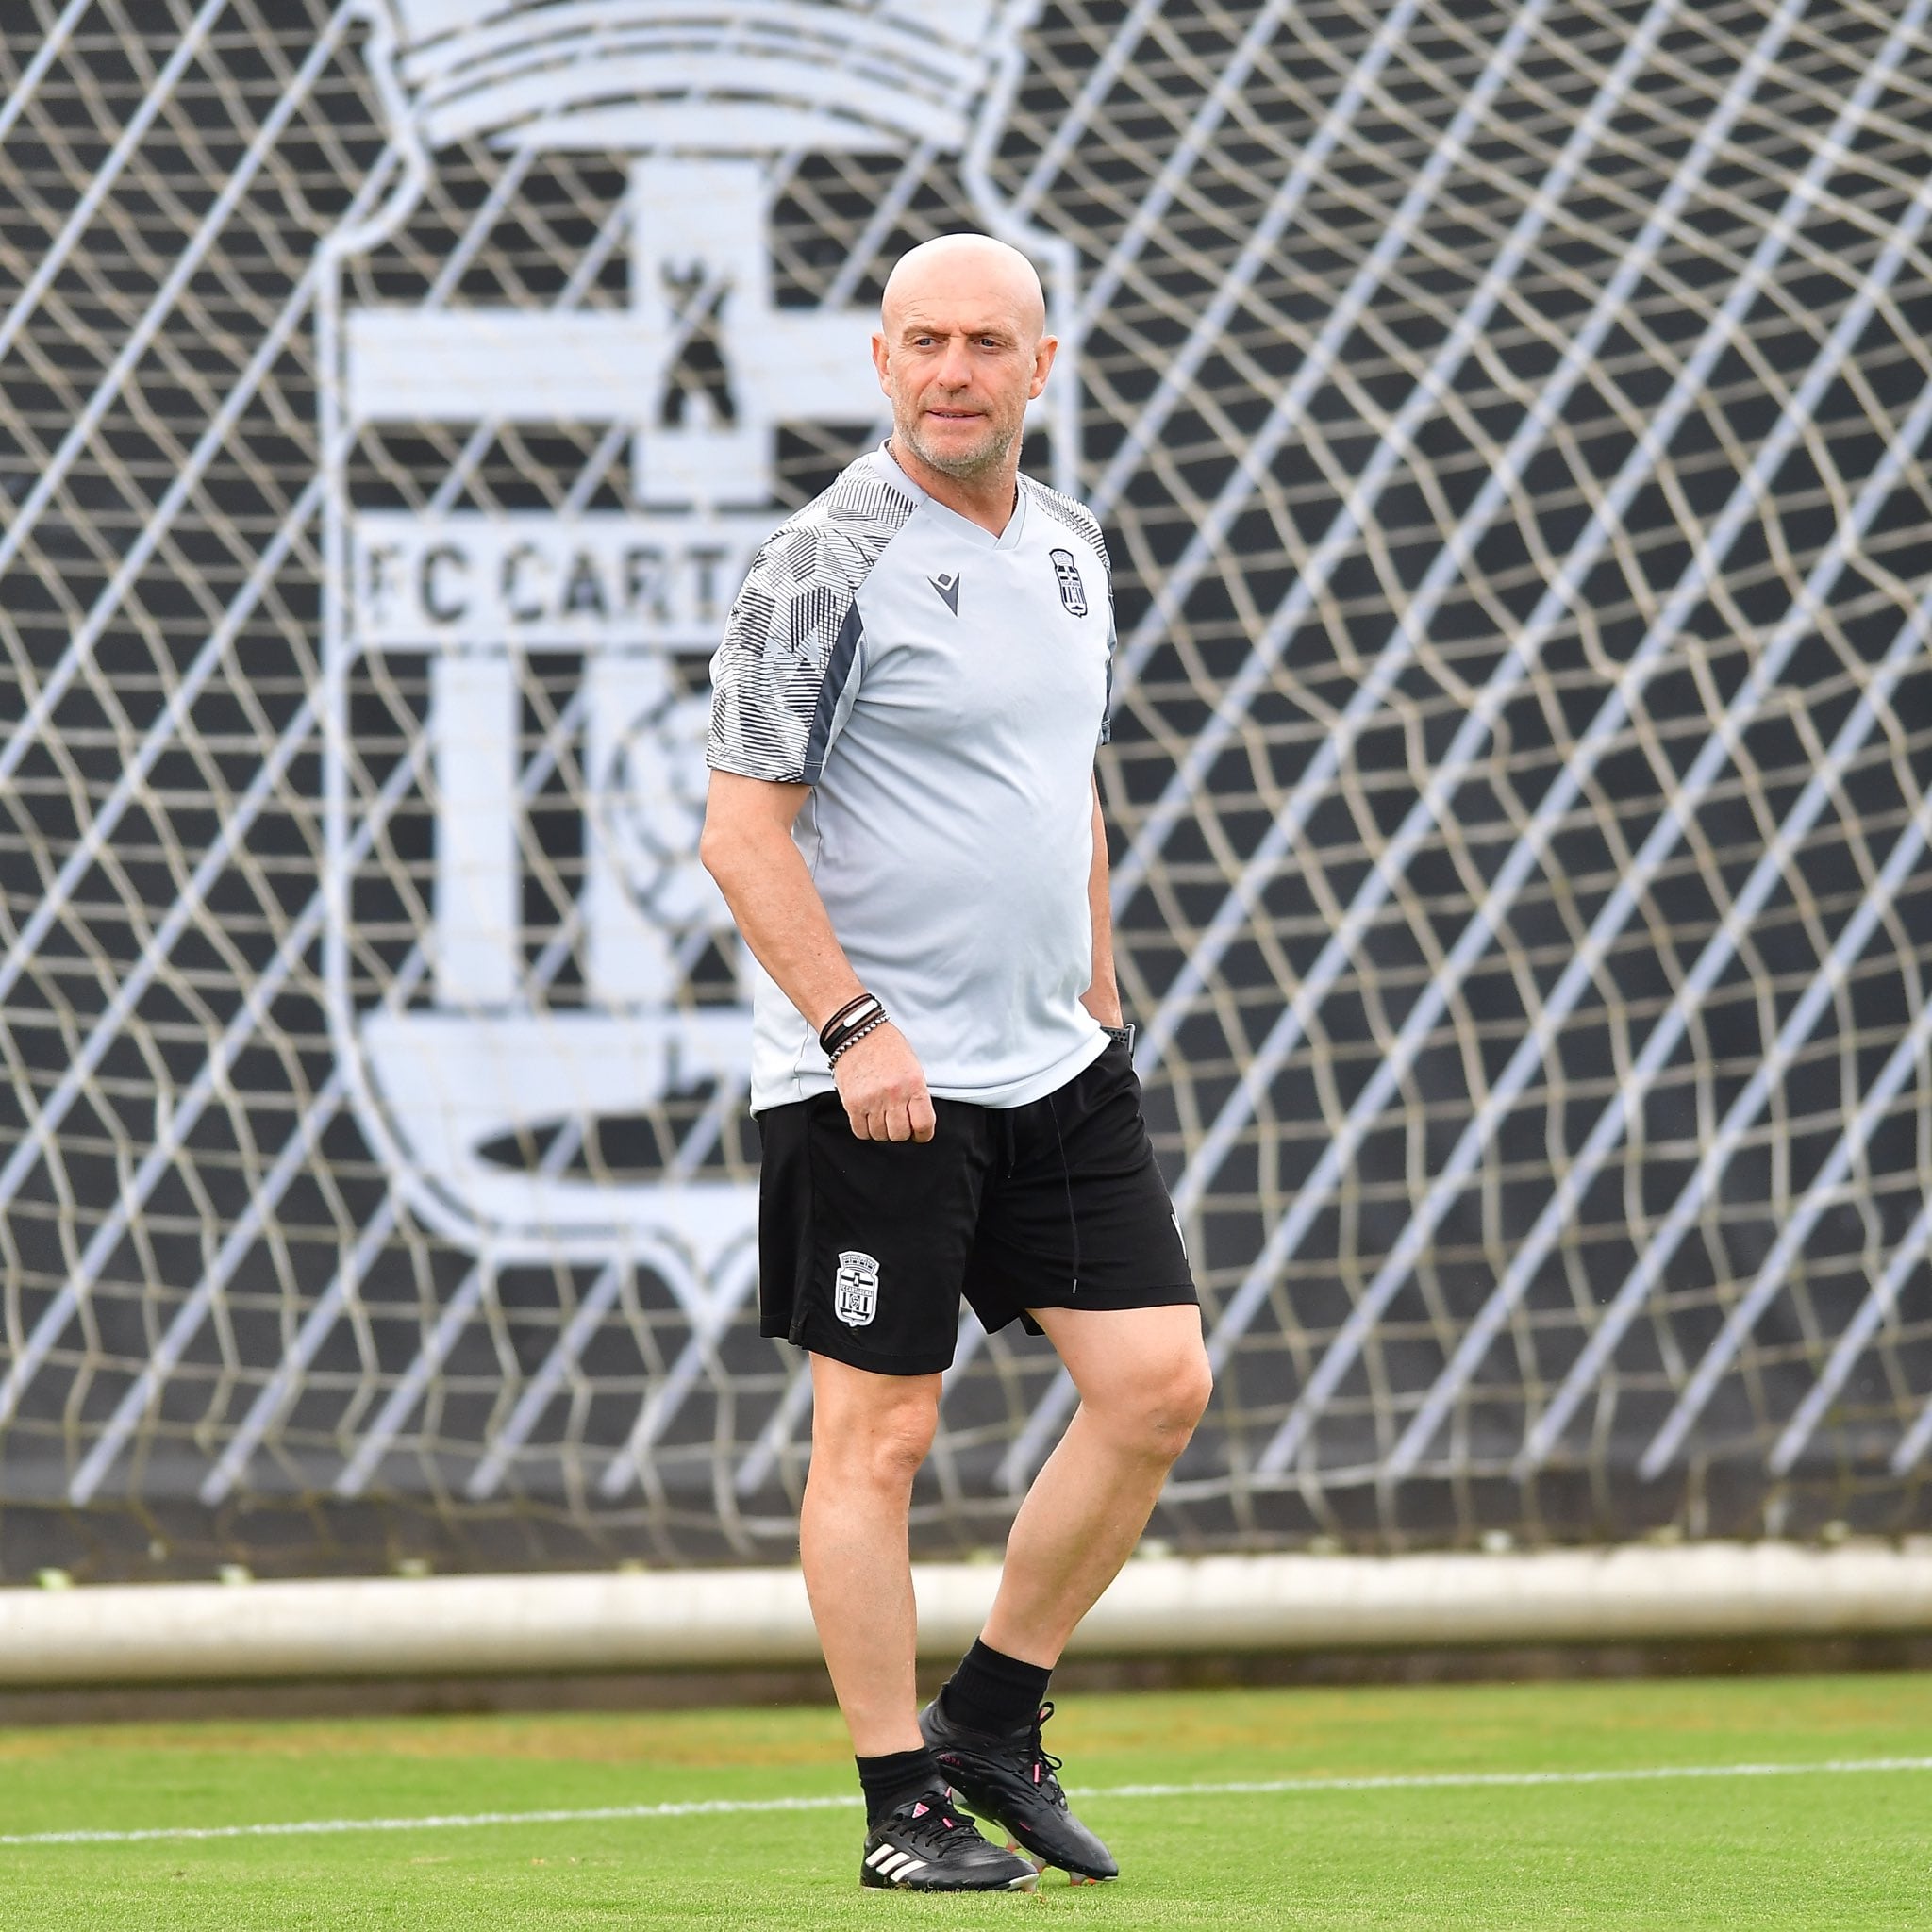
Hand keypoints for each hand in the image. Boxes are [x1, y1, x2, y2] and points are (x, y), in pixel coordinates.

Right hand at [832, 1023, 935, 1142]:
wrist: (858, 1032)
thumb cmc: (887, 1047)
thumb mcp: (913, 1068)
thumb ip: (917, 1096)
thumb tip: (918, 1122)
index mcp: (914, 1084)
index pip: (923, 1125)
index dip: (923, 1134)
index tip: (920, 1133)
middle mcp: (894, 1094)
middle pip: (900, 1135)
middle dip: (902, 1132)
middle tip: (898, 1121)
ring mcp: (871, 1100)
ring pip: (881, 1135)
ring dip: (883, 1130)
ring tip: (882, 1115)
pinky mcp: (852, 1103)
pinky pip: (861, 1132)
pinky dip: (866, 1129)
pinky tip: (869, 1117)